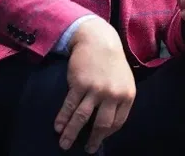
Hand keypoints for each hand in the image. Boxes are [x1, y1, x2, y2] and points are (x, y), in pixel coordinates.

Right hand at [56, 18, 134, 152]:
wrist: (98, 39)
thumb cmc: (111, 61)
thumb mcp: (123, 80)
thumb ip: (119, 99)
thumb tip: (108, 121)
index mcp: (126, 95)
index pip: (117, 122)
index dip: (107, 133)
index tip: (98, 139)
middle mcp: (112, 94)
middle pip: (101, 124)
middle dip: (93, 139)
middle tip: (87, 149)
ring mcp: (95, 89)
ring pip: (82, 117)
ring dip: (72, 133)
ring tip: (64, 144)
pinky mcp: (79, 83)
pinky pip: (70, 105)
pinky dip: (63, 118)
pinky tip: (58, 127)